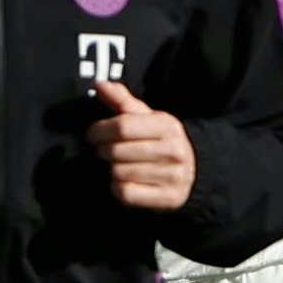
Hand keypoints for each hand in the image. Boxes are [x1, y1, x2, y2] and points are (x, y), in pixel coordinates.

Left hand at [86, 79, 195, 211]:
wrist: (190, 174)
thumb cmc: (159, 141)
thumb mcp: (146, 118)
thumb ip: (121, 101)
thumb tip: (99, 84)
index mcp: (168, 126)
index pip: (123, 126)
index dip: (100, 130)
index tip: (92, 134)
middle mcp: (174, 150)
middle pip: (117, 151)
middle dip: (103, 151)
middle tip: (104, 151)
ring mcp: (173, 176)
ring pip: (119, 173)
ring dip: (112, 170)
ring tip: (118, 166)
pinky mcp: (168, 198)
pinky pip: (126, 193)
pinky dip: (118, 189)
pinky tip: (124, 182)